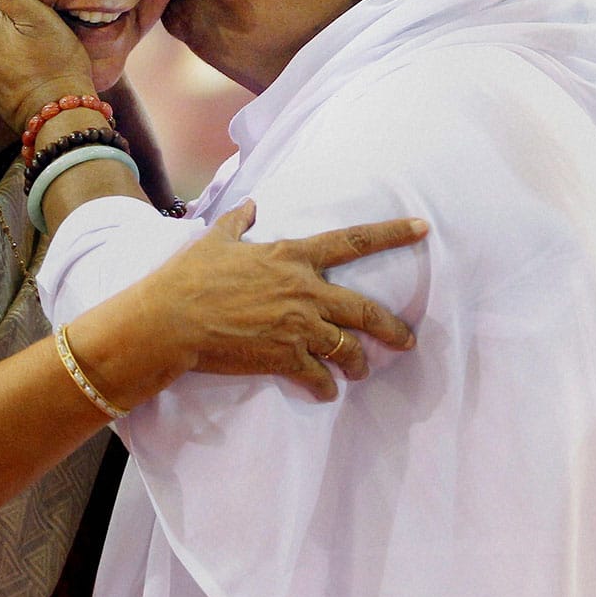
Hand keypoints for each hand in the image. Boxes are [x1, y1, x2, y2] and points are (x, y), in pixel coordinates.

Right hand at [130, 201, 426, 400]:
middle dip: (392, 328)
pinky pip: (319, 377)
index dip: (392, 233)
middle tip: (407, 340)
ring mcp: (298, 327)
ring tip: (359, 372)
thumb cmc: (191, 276)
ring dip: (358, 363)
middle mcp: (305, 292)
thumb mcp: (217, 240)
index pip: (353, 241)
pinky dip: (325, 387)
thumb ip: (239, 222)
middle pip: (364, 310)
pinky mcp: (285, 358)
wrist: (172, 319)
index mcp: (293, 257)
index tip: (422, 228)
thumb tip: (251, 204)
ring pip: (347, 348)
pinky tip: (325, 391)